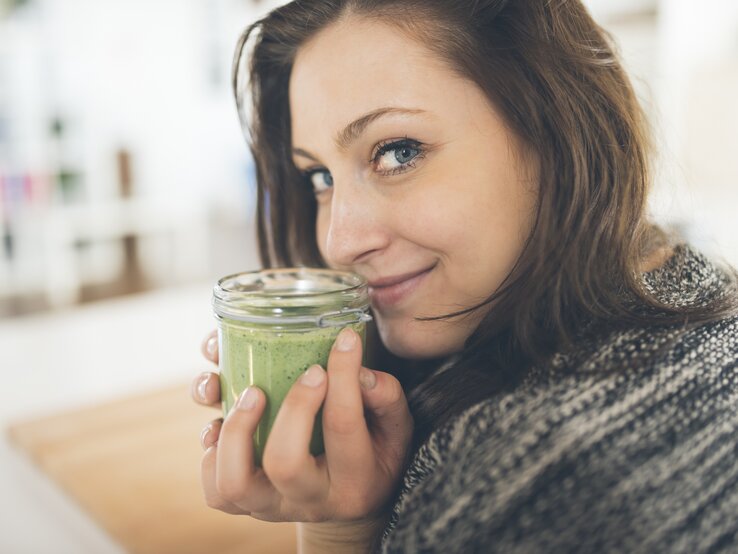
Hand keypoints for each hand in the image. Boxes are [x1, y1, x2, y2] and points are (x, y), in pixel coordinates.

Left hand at [191, 326, 412, 524]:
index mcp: (355, 480)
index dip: (343, 375)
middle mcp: (309, 500)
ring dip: (236, 429)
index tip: (344, 340)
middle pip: (284, 462)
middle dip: (292, 407)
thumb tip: (358, 371)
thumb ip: (386, 398)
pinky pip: (214, 490)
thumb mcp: (396, 428)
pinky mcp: (245, 503)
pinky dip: (212, 450)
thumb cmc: (375, 452)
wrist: (350, 501)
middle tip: (307, 371)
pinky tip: (223, 420)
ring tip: (252, 392)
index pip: (343, 425)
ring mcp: (271, 506)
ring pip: (234, 483)